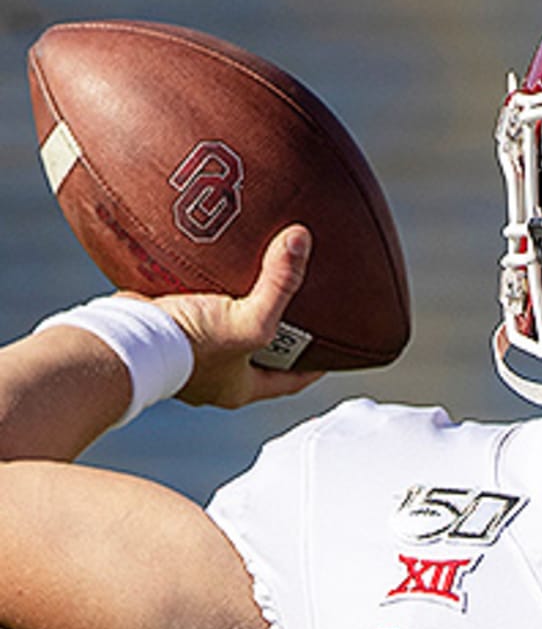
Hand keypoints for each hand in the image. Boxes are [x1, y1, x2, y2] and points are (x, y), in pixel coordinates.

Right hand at [125, 224, 323, 407]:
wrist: (122, 339)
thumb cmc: (190, 344)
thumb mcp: (248, 319)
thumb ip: (279, 284)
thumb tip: (301, 240)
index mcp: (239, 388)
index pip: (289, 383)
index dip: (313, 368)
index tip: (332, 352)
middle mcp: (213, 377)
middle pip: (257, 357)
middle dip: (276, 337)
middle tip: (297, 311)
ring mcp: (185, 356)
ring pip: (223, 332)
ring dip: (237, 311)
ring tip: (255, 283)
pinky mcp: (162, 330)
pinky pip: (191, 310)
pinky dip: (203, 292)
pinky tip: (210, 268)